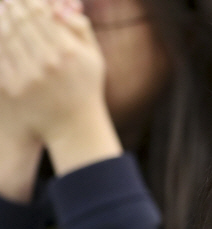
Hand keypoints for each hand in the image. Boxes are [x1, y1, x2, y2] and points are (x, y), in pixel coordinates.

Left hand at [0, 0, 120, 175]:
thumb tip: (62, 6)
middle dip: (16, 7)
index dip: (34, 3)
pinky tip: (1, 30)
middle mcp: (48, 62)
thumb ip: (82, 30)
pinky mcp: (14, 86)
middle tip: (11, 0)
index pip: (44, 16)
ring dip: (4, 19)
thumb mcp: (94, 59)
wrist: (73, 125)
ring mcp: (29, 75)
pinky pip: (1, 55)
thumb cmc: (86, 88)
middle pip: (25, 23)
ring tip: (4, 10)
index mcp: (69, 52)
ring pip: (9, 36)